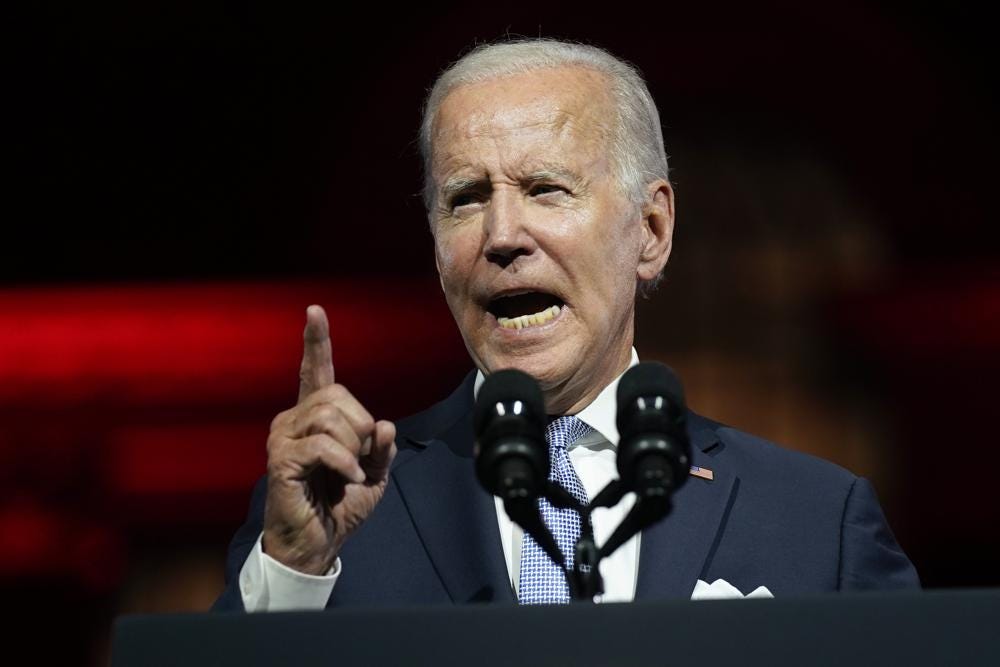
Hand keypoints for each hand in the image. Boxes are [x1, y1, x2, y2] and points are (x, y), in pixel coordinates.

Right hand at [262, 305, 396, 574]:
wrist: (318, 543)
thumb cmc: (341, 506)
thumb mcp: (375, 474)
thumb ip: (381, 447)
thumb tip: (383, 424)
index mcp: (315, 417)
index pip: (315, 371)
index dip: (317, 341)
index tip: (315, 311)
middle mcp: (293, 419)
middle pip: (336, 393)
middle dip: (361, 425)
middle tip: (360, 458)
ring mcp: (283, 437)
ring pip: (330, 416)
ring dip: (353, 446)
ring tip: (350, 472)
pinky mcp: (281, 459)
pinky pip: (322, 445)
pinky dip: (345, 462)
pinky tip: (348, 479)